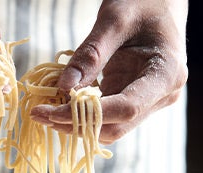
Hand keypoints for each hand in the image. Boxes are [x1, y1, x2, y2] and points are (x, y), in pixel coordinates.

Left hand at [30, 0, 187, 143]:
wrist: (159, 2)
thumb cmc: (143, 3)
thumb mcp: (114, 20)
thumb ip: (90, 55)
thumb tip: (63, 87)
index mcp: (166, 74)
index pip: (126, 108)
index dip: (86, 115)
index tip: (51, 114)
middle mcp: (160, 95)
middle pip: (116, 126)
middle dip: (75, 125)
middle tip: (40, 115)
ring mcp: (147, 100)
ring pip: (110, 128)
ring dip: (76, 125)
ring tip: (45, 113)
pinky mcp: (132, 98)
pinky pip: (105, 116)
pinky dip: (81, 116)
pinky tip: (59, 107)